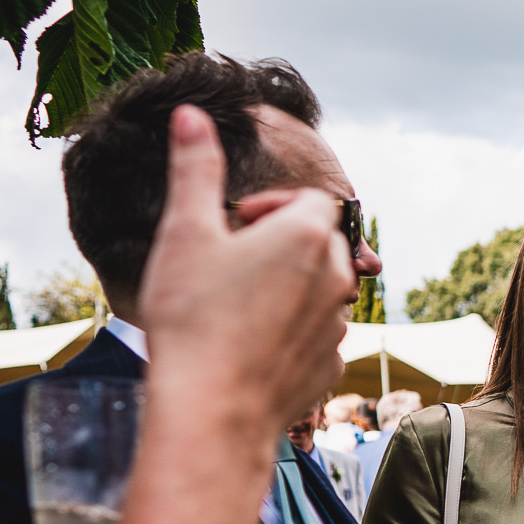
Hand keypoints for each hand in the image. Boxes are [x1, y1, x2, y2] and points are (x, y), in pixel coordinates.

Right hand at [135, 105, 355, 441]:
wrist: (209, 408)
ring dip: (286, 287)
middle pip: (319, 242)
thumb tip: (190, 114)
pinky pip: (316, 335)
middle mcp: (336, 278)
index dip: (271, 206)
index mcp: (308, 235)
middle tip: (229, 264)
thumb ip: (195, 168)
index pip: (311, 199)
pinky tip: (247, 344)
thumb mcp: (185, 232)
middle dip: (280, 244)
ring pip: (320, 290)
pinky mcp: (330, 365)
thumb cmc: (193, 317)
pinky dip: (290, 331)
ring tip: (234, 307)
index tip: (235, 226)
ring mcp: (338, 325)